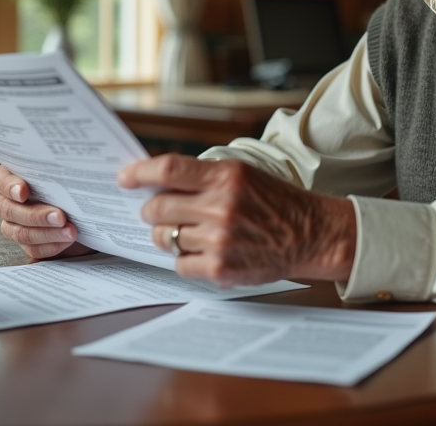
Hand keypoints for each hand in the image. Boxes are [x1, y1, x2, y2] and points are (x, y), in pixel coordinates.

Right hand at [0, 165, 94, 259]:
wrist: (91, 210)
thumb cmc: (77, 183)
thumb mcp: (74, 172)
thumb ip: (70, 165)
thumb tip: (93, 164)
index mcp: (13, 177)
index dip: (9, 185)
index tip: (24, 191)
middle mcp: (9, 201)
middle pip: (8, 209)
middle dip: (35, 214)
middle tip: (60, 215)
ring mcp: (15, 224)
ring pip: (19, 232)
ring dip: (45, 232)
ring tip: (71, 231)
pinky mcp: (29, 243)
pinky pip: (33, 248)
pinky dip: (51, 245)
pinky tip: (68, 240)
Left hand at [117, 154, 355, 287]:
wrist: (311, 234)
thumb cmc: (275, 202)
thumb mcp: (243, 175)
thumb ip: (203, 177)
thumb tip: (155, 183)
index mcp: (227, 176)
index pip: (169, 169)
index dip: (139, 172)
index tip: (125, 178)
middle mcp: (221, 206)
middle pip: (158, 207)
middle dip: (151, 209)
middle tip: (156, 211)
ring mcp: (219, 239)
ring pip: (164, 237)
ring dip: (167, 235)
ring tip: (189, 232)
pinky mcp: (221, 267)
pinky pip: (179, 264)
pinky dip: (185, 258)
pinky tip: (203, 251)